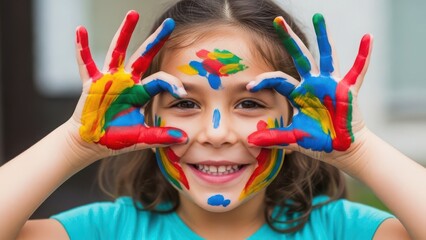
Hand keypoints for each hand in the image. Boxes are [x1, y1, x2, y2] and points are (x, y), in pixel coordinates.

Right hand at [72, 10, 186, 154]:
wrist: (92, 144)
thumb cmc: (116, 139)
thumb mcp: (141, 137)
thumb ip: (160, 136)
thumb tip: (184, 138)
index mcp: (140, 92)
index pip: (160, 79)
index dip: (172, 84)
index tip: (183, 92)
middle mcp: (127, 81)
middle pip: (144, 55)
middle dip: (157, 40)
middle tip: (170, 23)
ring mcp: (109, 80)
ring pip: (118, 51)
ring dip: (125, 33)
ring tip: (133, 13)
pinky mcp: (91, 84)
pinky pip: (86, 63)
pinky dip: (82, 48)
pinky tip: (81, 30)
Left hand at [247, 14, 371, 160]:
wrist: (342, 149)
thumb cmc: (318, 141)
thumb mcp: (294, 138)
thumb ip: (274, 137)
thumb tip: (251, 141)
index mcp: (298, 94)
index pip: (278, 80)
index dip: (264, 81)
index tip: (250, 85)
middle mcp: (313, 84)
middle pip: (299, 57)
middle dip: (289, 39)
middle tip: (278, 21)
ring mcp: (331, 84)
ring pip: (325, 56)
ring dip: (323, 37)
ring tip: (318, 16)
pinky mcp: (348, 90)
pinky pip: (357, 70)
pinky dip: (363, 55)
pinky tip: (367, 37)